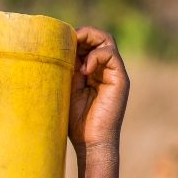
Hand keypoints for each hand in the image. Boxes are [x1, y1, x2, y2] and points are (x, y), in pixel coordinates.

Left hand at [68, 26, 128, 153]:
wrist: (90, 142)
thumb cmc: (75, 122)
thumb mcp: (66, 89)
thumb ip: (67, 69)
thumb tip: (56, 48)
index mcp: (92, 71)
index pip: (87, 43)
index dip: (74, 38)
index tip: (58, 43)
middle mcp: (105, 69)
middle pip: (99, 37)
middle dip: (82, 34)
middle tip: (65, 42)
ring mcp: (114, 73)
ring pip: (107, 41)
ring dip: (89, 41)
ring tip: (74, 53)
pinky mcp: (120, 79)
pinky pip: (111, 54)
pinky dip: (96, 56)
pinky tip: (84, 70)